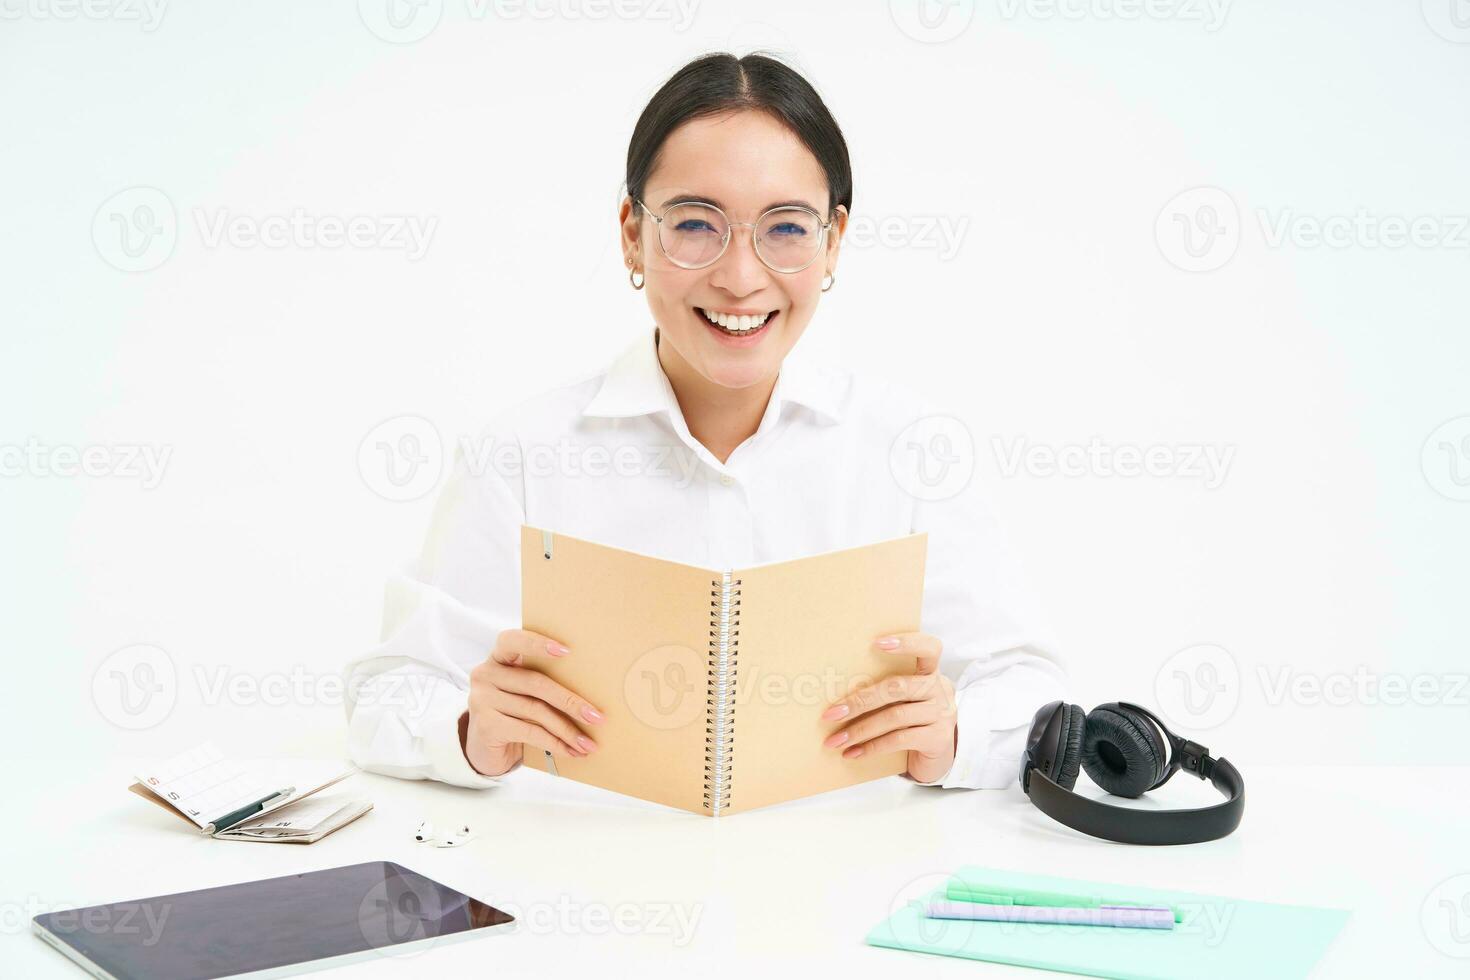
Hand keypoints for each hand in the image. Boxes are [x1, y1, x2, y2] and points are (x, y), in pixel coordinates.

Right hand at [460, 629, 605, 776]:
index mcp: (498, 658)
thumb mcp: (524, 693)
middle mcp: (485, 675)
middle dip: (570, 701)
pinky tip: (570, 750)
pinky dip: (554, 743)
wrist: (484, 747)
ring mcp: (482, 700)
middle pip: (535, 683)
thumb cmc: (513, 713)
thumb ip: (542, 683)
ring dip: (567, 730)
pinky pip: (529, 731)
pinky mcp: (486, 725)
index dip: (537, 643)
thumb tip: (589, 698)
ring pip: (536, 711)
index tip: (567, 651)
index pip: (512, 641)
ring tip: (588, 743)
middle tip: (596, 717)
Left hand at [820, 632, 957, 783]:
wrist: (937, 757)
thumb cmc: (912, 721)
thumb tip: (838, 696)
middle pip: (897, 687)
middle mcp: (940, 689)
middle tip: (831, 714)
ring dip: (860, 730)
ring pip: (894, 716)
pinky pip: (899, 740)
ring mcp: (942, 714)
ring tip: (835, 740)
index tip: (877, 642)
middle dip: (859, 701)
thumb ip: (886, 690)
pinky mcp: (938, 739)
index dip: (907, 643)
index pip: (929, 648)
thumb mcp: (904, 700)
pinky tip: (852, 753)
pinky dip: (872, 747)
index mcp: (930, 672)